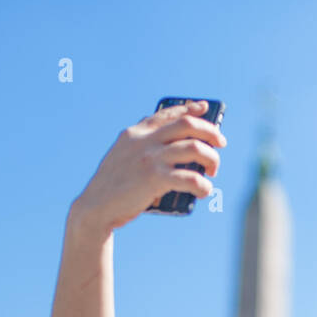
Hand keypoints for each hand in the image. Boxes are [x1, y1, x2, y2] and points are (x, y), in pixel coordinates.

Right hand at [68, 99, 225, 234]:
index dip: (189, 108)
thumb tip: (173, 148)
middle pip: (187, 124)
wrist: (95, 208)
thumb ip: (141, 146)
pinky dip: (203, 185)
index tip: (204, 109)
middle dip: (210, 131)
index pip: (167, 113)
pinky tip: (204, 191)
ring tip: (213, 171)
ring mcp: (150, 158)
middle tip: (220, 144)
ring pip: (194, 148)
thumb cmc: (112, 187)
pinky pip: (190, 178)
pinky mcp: (154, 178)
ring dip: (211, 158)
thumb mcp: (122, 156)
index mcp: (135, 132)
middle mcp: (144, 140)